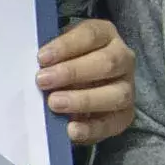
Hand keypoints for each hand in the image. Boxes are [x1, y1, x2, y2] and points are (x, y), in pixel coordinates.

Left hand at [36, 19, 134, 146]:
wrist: (86, 85)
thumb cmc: (67, 62)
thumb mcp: (61, 52)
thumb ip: (52, 57)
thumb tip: (37, 68)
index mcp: (106, 35)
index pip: (90, 35)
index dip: (66, 46)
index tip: (42, 58)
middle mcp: (123, 59)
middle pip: (106, 63)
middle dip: (72, 72)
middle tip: (44, 81)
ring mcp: (128, 87)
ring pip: (115, 94)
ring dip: (83, 100)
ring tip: (55, 104)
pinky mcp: (125, 115)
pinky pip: (112, 123)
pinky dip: (91, 128)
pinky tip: (71, 129)